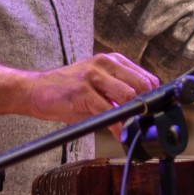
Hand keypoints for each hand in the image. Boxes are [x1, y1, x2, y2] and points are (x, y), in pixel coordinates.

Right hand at [24, 52, 159, 124]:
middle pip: (141, 83)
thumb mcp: (97, 86)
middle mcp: (104, 64)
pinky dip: (117, 125)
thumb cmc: (67, 91)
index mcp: (112, 61)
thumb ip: (118, 94)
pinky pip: (107, 110)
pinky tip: (119, 134)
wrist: (35, 90)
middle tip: (148, 121)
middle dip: (147, 105)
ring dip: (134, 114)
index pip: (145, 76)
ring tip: (136, 127)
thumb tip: (142, 110)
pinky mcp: (82, 92)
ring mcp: (93, 76)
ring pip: (127, 94)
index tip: (157, 110)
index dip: (153, 95)